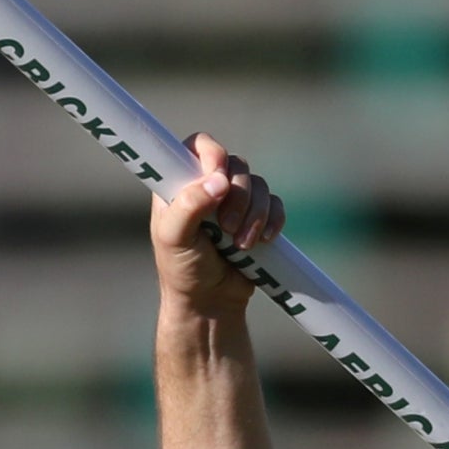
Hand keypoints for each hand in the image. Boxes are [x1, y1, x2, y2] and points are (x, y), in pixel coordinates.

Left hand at [150, 133, 284, 318]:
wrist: (209, 302)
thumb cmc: (182, 269)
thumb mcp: (173, 238)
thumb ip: (188, 206)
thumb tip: (218, 181)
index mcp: (181, 184)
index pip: (198, 145)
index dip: (211, 153)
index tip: (216, 175)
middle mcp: (208, 186)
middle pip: (235, 164)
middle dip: (237, 195)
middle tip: (225, 227)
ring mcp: (235, 201)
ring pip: (258, 184)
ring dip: (254, 213)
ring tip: (241, 244)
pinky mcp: (257, 218)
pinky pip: (275, 204)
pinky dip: (273, 220)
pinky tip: (263, 241)